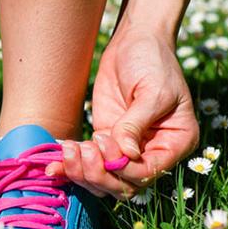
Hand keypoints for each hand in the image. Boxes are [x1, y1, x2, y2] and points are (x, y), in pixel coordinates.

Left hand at [48, 26, 198, 198]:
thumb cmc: (153, 62)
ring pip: (102, 182)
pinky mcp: (103, 142)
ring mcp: (125, 150)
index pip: (147, 174)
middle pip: (123, 186)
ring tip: (68, 148)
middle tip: (82, 149)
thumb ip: (136, 123)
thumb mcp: (152, 91)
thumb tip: (125, 155)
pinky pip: (87, 165)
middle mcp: (151, 154)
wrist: (135, 42)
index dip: (122, 168)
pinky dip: (69, 169)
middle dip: (97, 173)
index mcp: (175, 144)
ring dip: (81, 172)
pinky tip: (52, 166)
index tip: (105, 141)